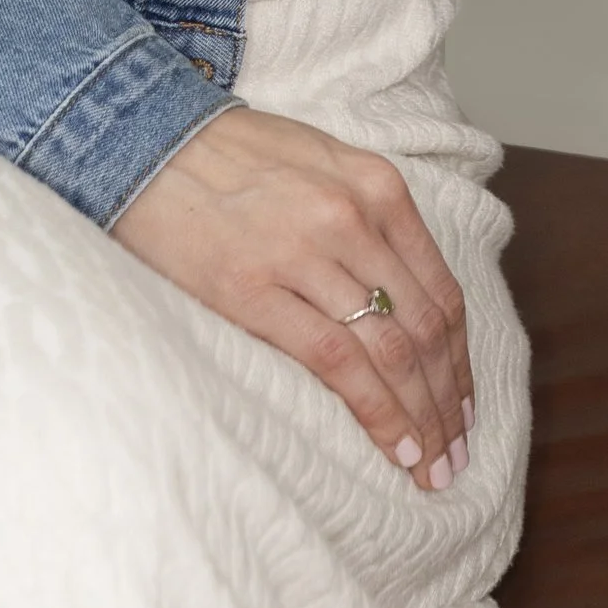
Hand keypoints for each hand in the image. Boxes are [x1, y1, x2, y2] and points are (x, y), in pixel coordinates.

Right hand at [112, 106, 472, 490]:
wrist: (143, 140)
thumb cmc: (230, 155)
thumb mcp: (320, 163)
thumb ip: (367, 217)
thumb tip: (401, 294)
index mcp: (375, 186)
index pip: (440, 291)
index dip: (460, 360)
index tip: (463, 407)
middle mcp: (351, 217)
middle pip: (424, 329)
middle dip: (447, 401)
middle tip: (458, 455)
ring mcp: (304, 255)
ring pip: (391, 352)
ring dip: (421, 418)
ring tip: (433, 467)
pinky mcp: (254, 291)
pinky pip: (337, 363)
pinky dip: (376, 412)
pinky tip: (395, 448)